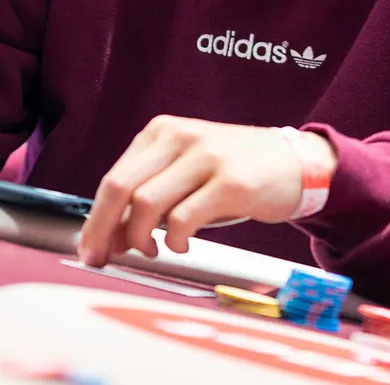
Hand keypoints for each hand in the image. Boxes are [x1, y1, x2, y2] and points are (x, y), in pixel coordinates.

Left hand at [77, 116, 334, 266]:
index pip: (114, 177)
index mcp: (163, 131)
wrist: (298, 162)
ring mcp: (207, 157)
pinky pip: (184, 218)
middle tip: (101, 258)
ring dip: (141, 238)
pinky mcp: (231, 182)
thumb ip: (151, 194)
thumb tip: (112, 234)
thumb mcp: (189, 171)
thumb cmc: (238, 172)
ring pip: (147, 204)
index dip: (96, 218)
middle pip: (120, 187)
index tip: (90, 247)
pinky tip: (184, 245)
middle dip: (103, 230)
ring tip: (155, 249)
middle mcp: (181, 137)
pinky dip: (176, 240)